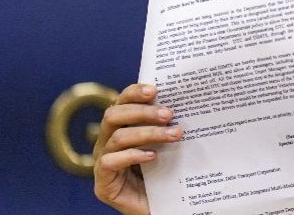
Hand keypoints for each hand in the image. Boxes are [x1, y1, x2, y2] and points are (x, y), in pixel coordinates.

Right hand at [93, 83, 182, 214]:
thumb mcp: (171, 144)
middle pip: (113, 115)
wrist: (167, 207)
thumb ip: (170, 124)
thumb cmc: (170, 173)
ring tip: (173, 135)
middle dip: (142, 112)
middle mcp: (108, 143)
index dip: (133, 93)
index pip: (121, 102)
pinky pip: (109, 163)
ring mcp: (103, 163)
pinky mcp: (103, 184)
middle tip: (169, 114)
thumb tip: (189, 100)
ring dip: (147, 133)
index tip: (154, 89)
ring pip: (117, 137)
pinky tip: (152, 156)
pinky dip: (131, 155)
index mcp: (122, 128)